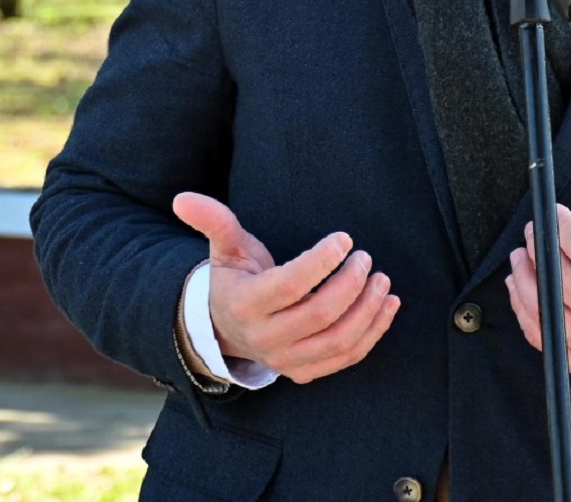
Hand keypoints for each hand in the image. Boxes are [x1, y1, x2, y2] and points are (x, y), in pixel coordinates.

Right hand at [173, 191, 400, 384]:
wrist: (227, 328)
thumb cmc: (234, 278)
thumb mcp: (224, 248)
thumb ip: (213, 221)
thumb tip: (183, 198)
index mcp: (244, 303)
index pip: (290, 284)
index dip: (321, 262)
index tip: (344, 239)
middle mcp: (264, 337)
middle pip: (320, 313)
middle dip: (350, 283)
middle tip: (365, 257)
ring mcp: (286, 360)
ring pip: (338, 340)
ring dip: (368, 309)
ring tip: (381, 279)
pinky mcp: (305, 372)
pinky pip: (347, 357)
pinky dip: (373, 333)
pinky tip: (387, 305)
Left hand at [504, 193, 570, 383]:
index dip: (563, 228)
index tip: (553, 212)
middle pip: (559, 278)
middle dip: (539, 248)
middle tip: (532, 230)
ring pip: (543, 306)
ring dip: (524, 277)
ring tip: (520, 255)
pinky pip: (540, 334)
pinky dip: (524, 308)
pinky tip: (520, 286)